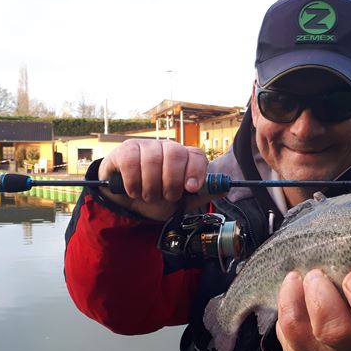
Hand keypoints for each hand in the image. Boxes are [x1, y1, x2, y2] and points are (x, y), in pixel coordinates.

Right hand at [97, 139, 213, 220]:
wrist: (127, 204)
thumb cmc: (156, 200)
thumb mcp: (180, 203)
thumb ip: (200, 196)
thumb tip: (224, 189)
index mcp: (184, 159)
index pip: (196, 155)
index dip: (196, 170)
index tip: (192, 188)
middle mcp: (167, 148)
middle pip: (176, 154)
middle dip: (172, 181)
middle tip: (167, 197)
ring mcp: (146, 146)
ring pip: (153, 159)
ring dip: (150, 186)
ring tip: (148, 197)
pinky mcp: (126, 149)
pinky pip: (131, 161)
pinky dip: (133, 181)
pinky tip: (133, 191)